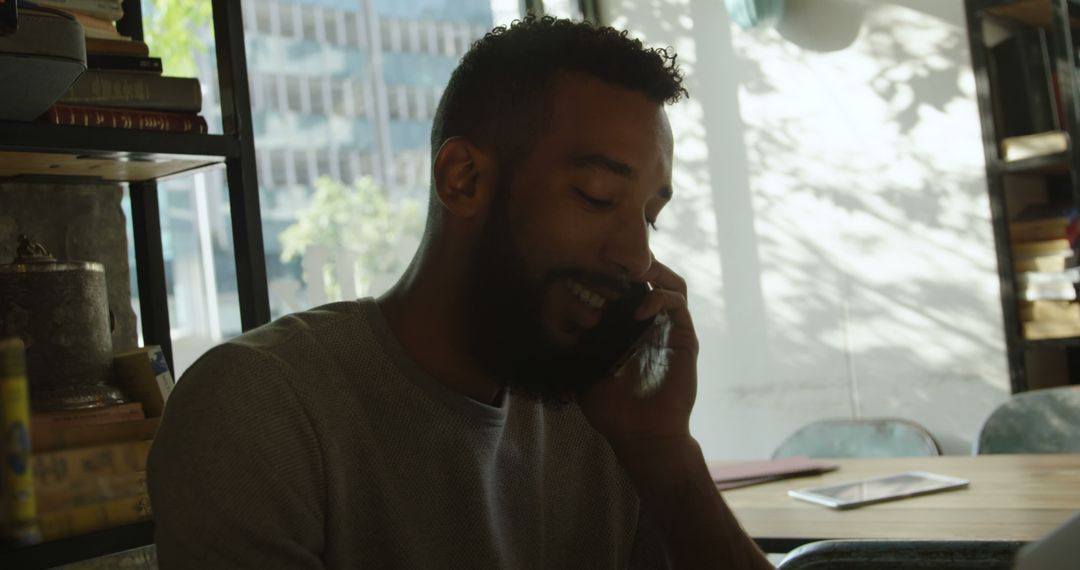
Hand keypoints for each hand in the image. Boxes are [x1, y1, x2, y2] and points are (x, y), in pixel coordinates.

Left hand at [578, 257, 698, 451]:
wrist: (643, 436)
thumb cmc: (612, 411)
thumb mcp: (583, 371)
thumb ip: (573, 346)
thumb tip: (550, 317)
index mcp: (626, 328)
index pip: (623, 287)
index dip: (610, 272)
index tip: (589, 264)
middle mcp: (650, 324)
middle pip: (650, 277)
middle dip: (634, 264)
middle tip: (614, 258)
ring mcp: (668, 329)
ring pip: (670, 283)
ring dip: (654, 270)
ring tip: (633, 272)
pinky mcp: (684, 337)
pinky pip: (677, 304)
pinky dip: (659, 297)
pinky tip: (640, 308)